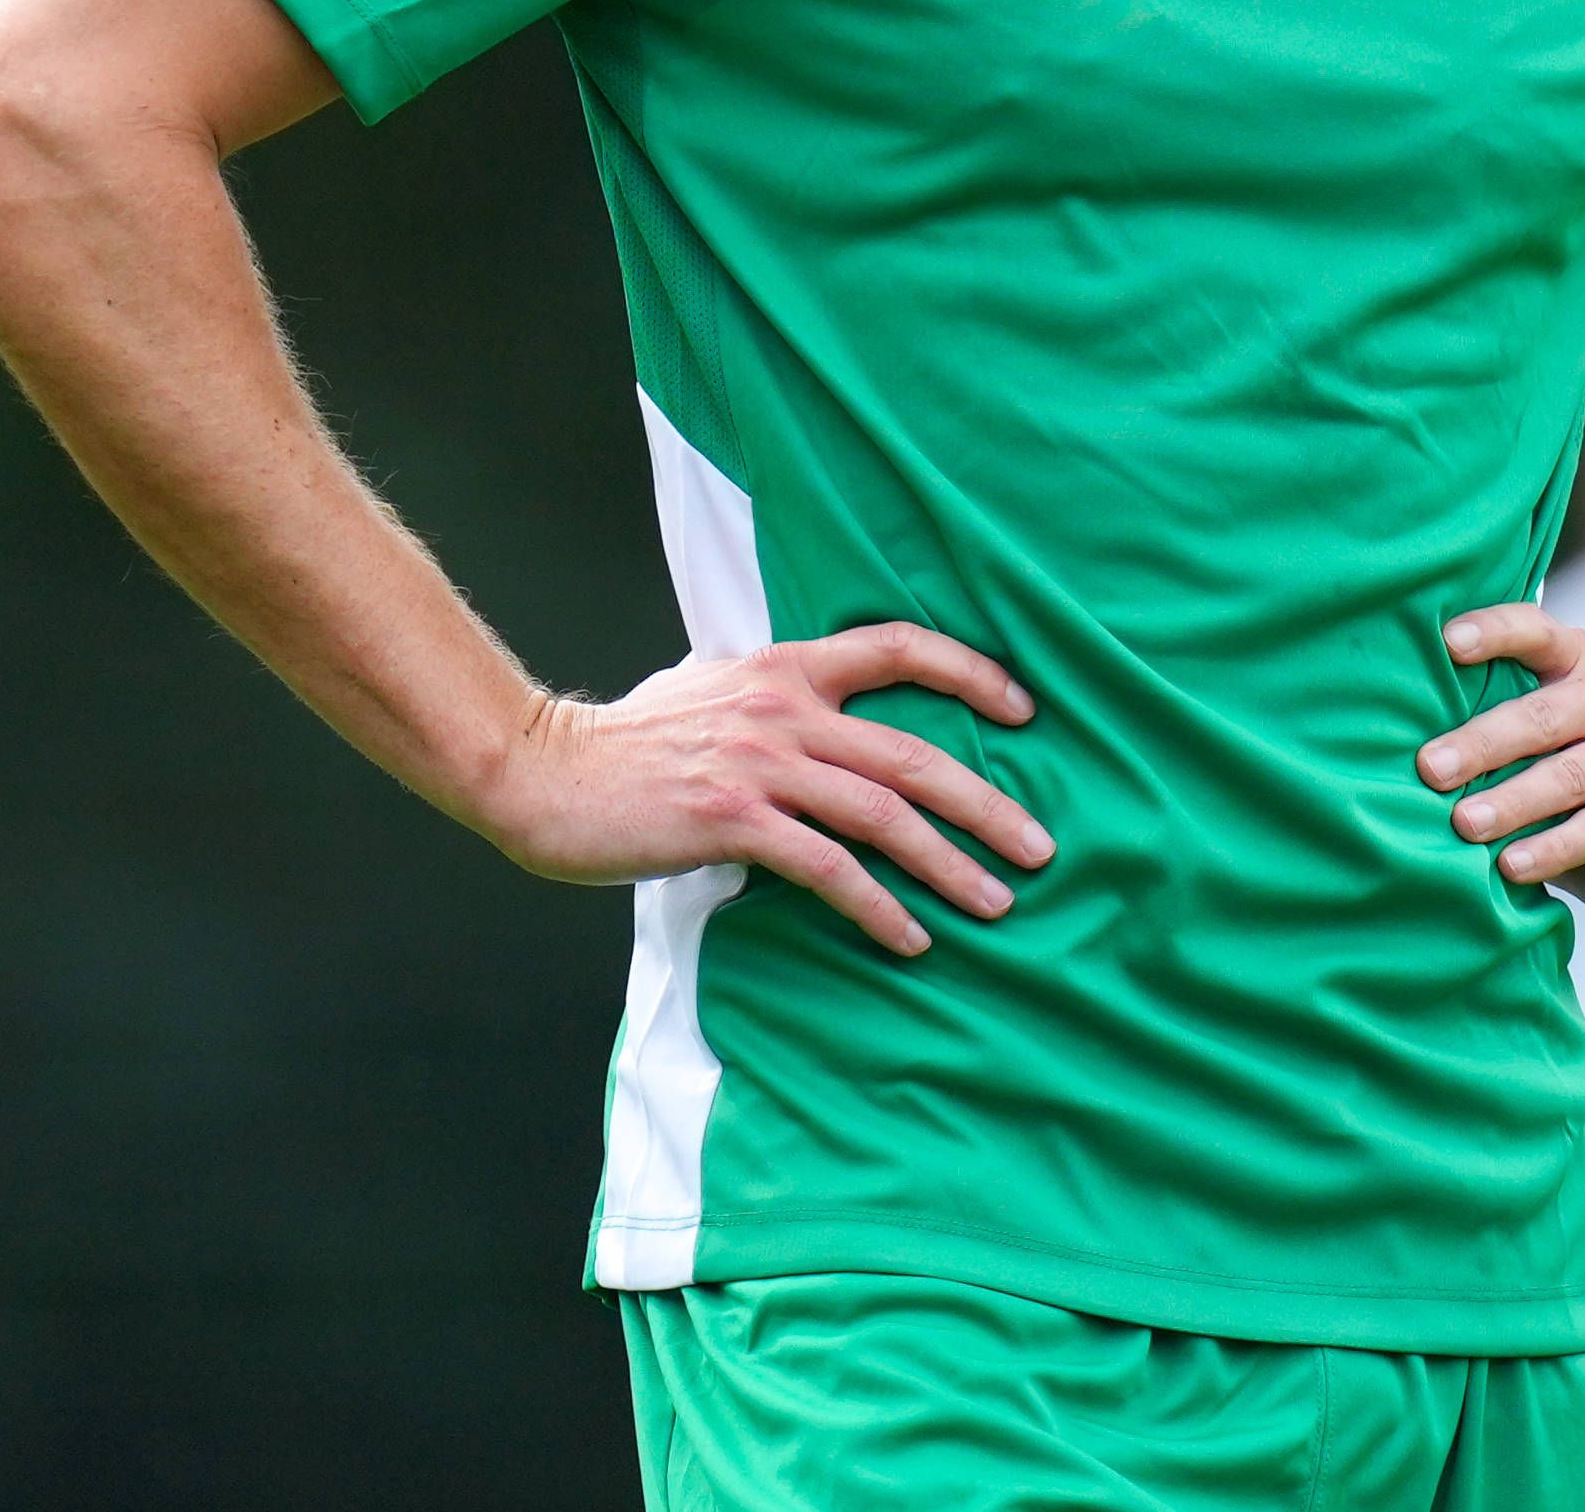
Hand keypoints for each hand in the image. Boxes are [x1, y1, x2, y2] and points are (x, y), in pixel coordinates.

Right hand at [476, 622, 1055, 957]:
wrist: (545, 771)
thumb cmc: (625, 742)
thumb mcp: (706, 689)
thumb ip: (770, 698)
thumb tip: (817, 720)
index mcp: (782, 668)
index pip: (896, 647)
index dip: (969, 673)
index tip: (1024, 711)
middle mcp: (783, 709)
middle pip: (911, 754)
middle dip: (987, 804)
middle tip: (1039, 848)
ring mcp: (760, 764)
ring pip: (883, 815)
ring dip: (949, 866)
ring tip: (994, 903)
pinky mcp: (733, 819)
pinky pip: (829, 868)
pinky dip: (878, 906)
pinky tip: (909, 937)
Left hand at [1418, 602, 1584, 930]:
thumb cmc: (1572, 792)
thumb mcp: (1532, 753)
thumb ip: (1485, 733)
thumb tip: (1384, 741)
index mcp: (1577, 666)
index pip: (1536, 632)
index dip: (1493, 631)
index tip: (1445, 643)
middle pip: (1542, 713)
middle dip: (1480, 743)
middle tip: (1429, 770)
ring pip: (1571, 772)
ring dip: (1513, 800)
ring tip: (1463, 825)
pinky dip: (1555, 847)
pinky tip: (1513, 866)